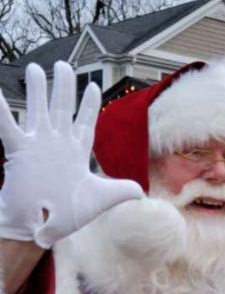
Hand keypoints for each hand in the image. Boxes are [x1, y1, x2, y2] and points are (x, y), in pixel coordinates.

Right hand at [0, 60, 142, 247]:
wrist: (39, 228)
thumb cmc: (66, 217)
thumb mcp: (98, 200)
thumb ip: (120, 191)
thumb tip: (141, 192)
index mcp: (76, 152)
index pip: (84, 122)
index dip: (89, 105)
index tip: (93, 87)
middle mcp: (57, 143)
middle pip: (62, 107)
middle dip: (64, 86)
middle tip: (64, 65)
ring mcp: (38, 145)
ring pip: (38, 109)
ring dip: (37, 89)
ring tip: (35, 68)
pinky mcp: (19, 151)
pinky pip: (9, 126)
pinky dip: (2, 110)